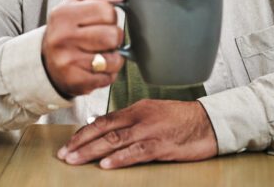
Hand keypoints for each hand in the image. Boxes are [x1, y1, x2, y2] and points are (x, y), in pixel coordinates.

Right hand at [42, 0, 125, 96]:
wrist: (45, 60)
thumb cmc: (67, 26)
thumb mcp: (76, 0)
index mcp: (63, 14)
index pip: (106, 10)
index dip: (110, 15)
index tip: (102, 19)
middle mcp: (62, 38)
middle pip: (113, 36)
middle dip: (115, 37)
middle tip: (104, 38)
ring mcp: (68, 62)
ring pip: (114, 59)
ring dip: (114, 57)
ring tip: (102, 53)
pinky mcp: (75, 82)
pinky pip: (108, 79)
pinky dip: (108, 74)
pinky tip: (97, 67)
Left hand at [57, 99, 217, 168]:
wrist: (209, 122)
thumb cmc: (182, 120)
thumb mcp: (153, 113)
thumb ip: (132, 121)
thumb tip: (109, 131)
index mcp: (137, 109)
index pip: (104, 119)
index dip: (85, 132)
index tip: (69, 144)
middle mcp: (140, 117)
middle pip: (105, 129)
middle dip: (82, 142)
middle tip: (65, 154)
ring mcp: (150, 131)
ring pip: (115, 140)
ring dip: (92, 151)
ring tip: (76, 160)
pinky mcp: (162, 145)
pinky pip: (136, 152)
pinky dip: (119, 158)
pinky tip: (106, 164)